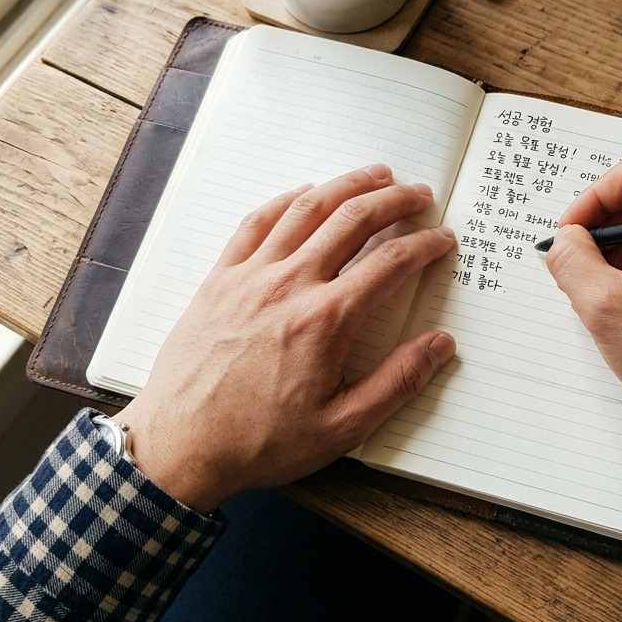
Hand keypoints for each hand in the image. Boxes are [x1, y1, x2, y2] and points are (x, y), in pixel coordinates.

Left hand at [118, 165, 455, 510]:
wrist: (179, 446)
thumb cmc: (260, 442)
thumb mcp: (342, 427)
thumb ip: (398, 382)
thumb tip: (442, 344)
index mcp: (326, 320)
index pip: (389, 263)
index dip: (424, 244)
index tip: (443, 238)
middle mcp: (290, 285)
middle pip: (352, 220)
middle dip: (394, 200)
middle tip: (419, 193)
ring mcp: (250, 276)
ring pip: (306, 210)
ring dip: (346, 185)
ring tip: (375, 174)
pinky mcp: (219, 279)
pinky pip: (255, 223)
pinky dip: (286, 200)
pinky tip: (305, 192)